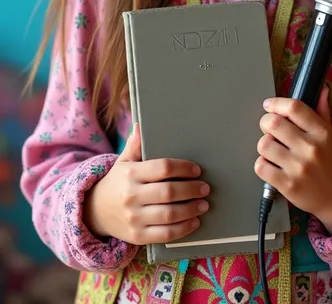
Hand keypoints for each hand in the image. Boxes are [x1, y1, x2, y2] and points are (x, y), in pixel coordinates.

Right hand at [83, 123, 209, 244]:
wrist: (95, 211)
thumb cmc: (118, 182)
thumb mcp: (123, 161)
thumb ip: (135, 145)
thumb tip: (141, 125)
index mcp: (131, 174)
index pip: (163, 168)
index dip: (183, 168)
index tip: (197, 170)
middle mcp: (131, 196)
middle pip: (169, 192)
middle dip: (191, 190)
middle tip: (205, 188)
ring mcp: (134, 218)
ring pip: (169, 215)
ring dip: (191, 209)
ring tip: (204, 204)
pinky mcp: (137, 237)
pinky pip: (165, 234)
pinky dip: (183, 229)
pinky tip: (195, 222)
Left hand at [254, 86, 331, 234]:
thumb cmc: (329, 163)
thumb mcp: (329, 135)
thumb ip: (321, 111)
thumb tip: (321, 88)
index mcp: (321, 132)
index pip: (294, 107)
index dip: (276, 103)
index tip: (269, 105)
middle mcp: (311, 148)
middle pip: (273, 123)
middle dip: (265, 123)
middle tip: (269, 129)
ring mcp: (299, 168)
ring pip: (263, 144)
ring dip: (264, 145)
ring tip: (273, 150)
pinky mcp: (288, 186)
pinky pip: (261, 166)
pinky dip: (262, 164)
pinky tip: (272, 165)